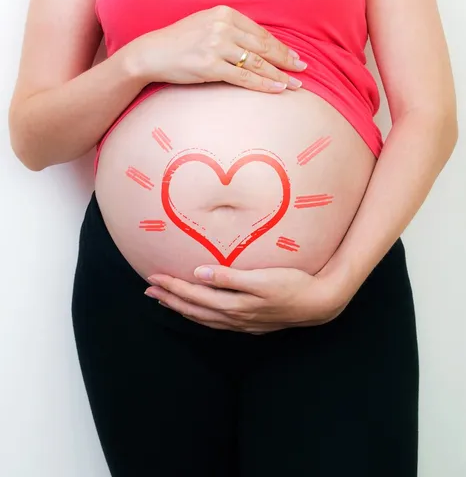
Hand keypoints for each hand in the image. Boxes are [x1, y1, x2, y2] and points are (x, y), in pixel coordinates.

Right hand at [125, 5, 306, 92]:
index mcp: (224, 14)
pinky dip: (264, 84)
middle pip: (264, 46)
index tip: (294, 57)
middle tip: (303, 70)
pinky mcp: (211, 66)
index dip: (280, 47)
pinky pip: (244, 77)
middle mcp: (223, 27)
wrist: (152, 53)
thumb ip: (231, 30)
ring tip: (295, 84)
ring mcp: (217, 46)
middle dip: (286, 60)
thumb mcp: (206, 25)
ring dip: (279, 75)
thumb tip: (257, 46)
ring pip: (257, 63)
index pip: (260, 33)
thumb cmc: (180, 42)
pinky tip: (278, 88)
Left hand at [144, 265, 348, 334]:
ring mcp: (242, 323)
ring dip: (182, 308)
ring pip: (203, 318)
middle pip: (194, 309)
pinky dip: (200, 316)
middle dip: (170, 298)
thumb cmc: (292, 285)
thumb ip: (229, 277)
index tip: (153, 277)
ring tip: (165, 301)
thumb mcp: (262, 279)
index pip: (194, 295)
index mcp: (233, 305)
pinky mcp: (251, 322)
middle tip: (149, 290)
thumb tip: (199, 273)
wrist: (318, 304)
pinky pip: (216, 322)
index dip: (172, 286)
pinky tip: (199, 312)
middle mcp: (234, 317)